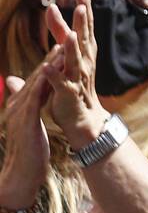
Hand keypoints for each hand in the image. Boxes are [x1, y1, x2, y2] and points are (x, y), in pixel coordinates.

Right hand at [0, 53, 58, 205]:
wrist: (21, 173)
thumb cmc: (28, 150)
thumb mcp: (29, 123)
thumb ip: (28, 105)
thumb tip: (23, 90)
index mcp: (21, 104)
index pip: (37, 79)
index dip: (50, 63)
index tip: (62, 48)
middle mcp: (17, 104)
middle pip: (37, 76)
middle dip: (51, 58)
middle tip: (65, 39)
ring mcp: (20, 111)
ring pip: (37, 82)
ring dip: (49, 65)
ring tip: (63, 49)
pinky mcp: (25, 120)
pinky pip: (35, 97)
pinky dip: (44, 83)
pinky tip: (53, 74)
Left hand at [43, 0, 108, 149]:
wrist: (83, 120)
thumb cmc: (74, 88)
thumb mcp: (65, 58)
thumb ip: (57, 32)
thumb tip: (50, 12)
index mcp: (83, 55)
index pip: (84, 29)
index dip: (84, 11)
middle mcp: (84, 64)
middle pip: (84, 39)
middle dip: (83, 22)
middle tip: (82, 3)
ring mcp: (77, 79)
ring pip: (75, 61)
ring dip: (72, 48)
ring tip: (71, 34)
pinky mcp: (68, 95)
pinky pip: (60, 84)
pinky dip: (54, 76)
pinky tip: (46, 67)